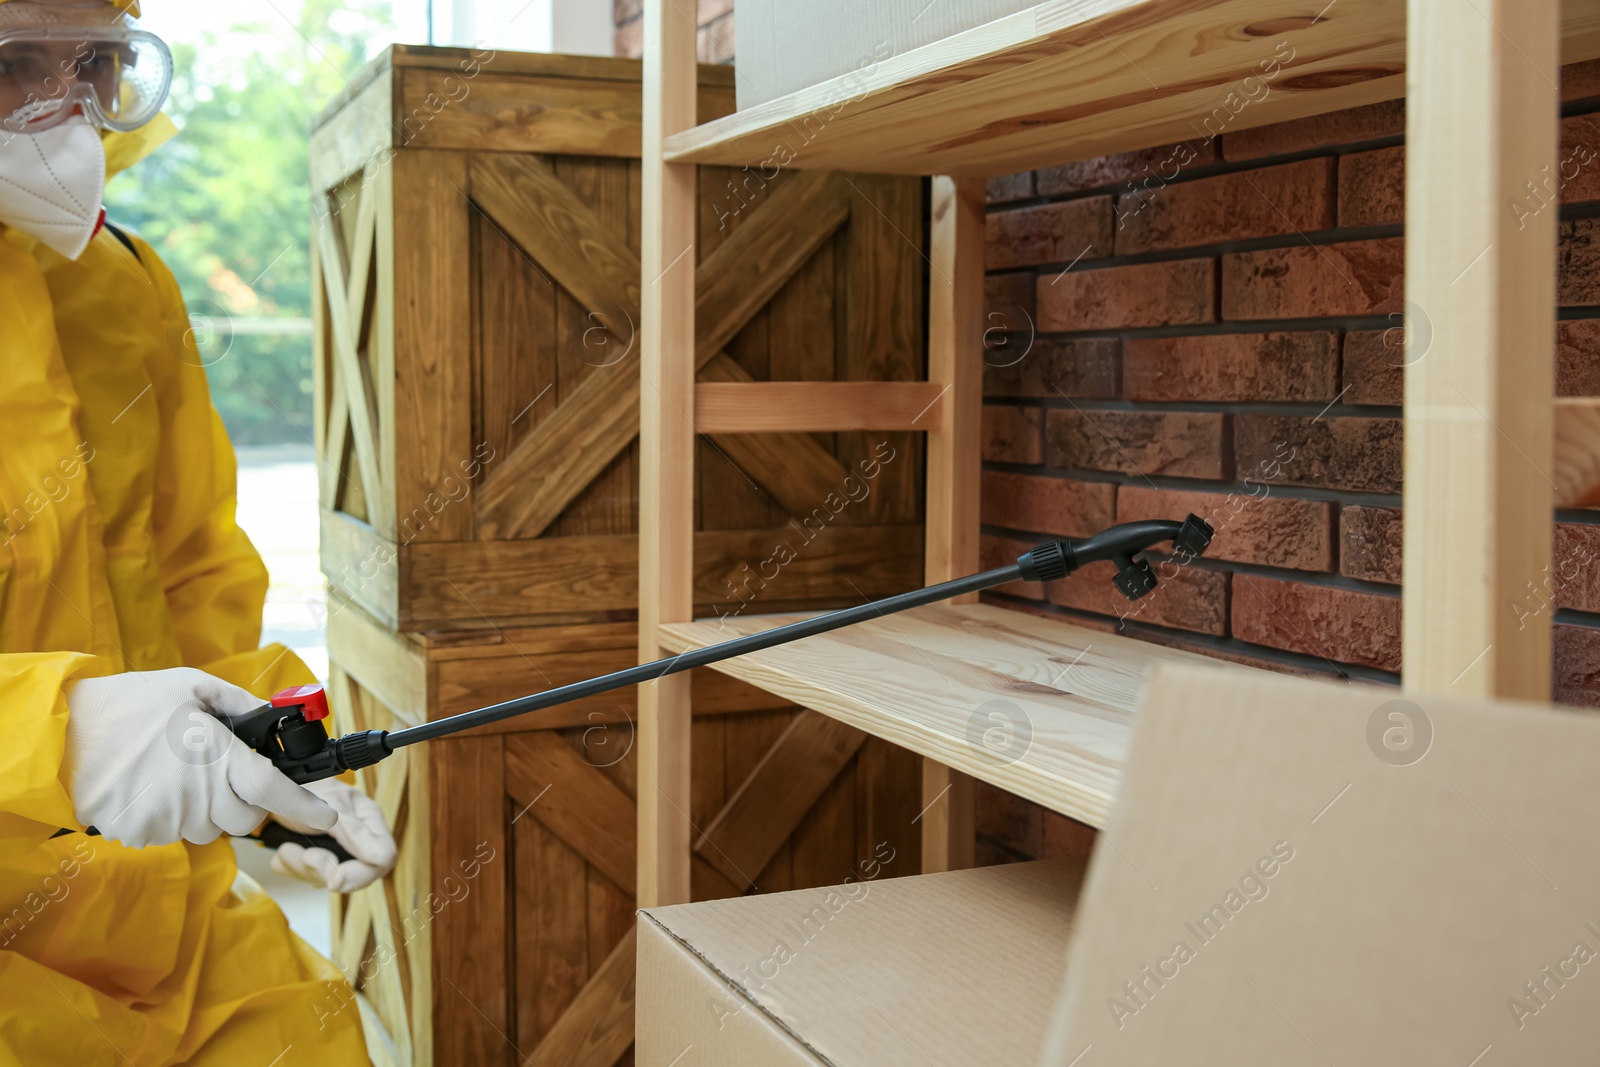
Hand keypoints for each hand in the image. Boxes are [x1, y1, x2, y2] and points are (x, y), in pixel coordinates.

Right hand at [63, 667, 336, 847]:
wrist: (63, 734)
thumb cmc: (130, 705)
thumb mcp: (191, 686)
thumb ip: (239, 703)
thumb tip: (272, 716)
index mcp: (215, 754)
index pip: (272, 789)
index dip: (305, 804)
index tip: (326, 812)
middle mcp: (197, 793)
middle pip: (245, 819)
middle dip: (244, 802)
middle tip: (219, 773)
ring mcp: (169, 818)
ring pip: (209, 828)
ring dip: (205, 808)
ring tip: (175, 774)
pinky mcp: (142, 834)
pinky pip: (174, 833)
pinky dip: (173, 816)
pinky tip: (153, 788)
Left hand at [270, 779, 395, 891]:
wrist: (271, 787)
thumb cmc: (303, 786)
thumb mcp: (331, 805)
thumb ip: (355, 831)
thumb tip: (383, 858)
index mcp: (368, 821)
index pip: (384, 858)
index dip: (361, 874)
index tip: (334, 876)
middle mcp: (356, 839)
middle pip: (354, 876)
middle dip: (323, 870)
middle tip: (306, 856)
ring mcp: (334, 850)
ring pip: (326, 880)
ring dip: (299, 866)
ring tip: (287, 846)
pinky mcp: (312, 859)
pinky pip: (304, 878)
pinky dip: (289, 867)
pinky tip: (285, 848)